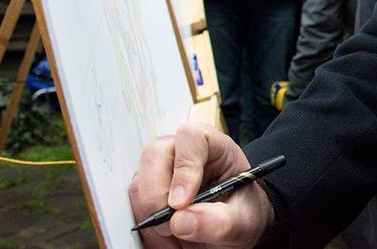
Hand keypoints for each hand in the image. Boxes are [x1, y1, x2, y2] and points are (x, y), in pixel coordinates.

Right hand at [128, 122, 273, 247]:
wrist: (233, 228)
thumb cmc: (242, 214)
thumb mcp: (243, 221)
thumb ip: (220, 221)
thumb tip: (182, 221)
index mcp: (213, 146)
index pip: (190, 137)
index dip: (183, 168)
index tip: (182, 203)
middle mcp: (182, 152)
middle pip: (154, 155)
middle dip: (156, 196)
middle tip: (171, 227)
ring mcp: (161, 170)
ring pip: (139, 184)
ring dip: (151, 218)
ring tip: (176, 238)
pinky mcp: (148, 191)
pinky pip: (134, 206)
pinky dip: (147, 228)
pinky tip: (168, 240)